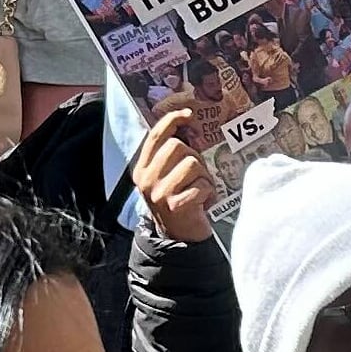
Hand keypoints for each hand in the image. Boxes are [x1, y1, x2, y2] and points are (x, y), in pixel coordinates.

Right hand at [134, 102, 216, 242]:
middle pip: (178, 147)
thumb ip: (170, 156)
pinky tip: (203, 203)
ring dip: (204, 177)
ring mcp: (160, 193)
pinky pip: (201, 185)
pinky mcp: (176, 205)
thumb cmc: (178, 200)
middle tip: (197, 177)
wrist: (179, 237)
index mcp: (142, 169)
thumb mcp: (166, 177)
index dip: (172, 120)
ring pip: (192, 164)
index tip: (188, 114)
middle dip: (195, 158)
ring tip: (200, 190)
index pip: (156, 136)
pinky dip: (208, 193)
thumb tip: (186, 125)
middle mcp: (147, 179)